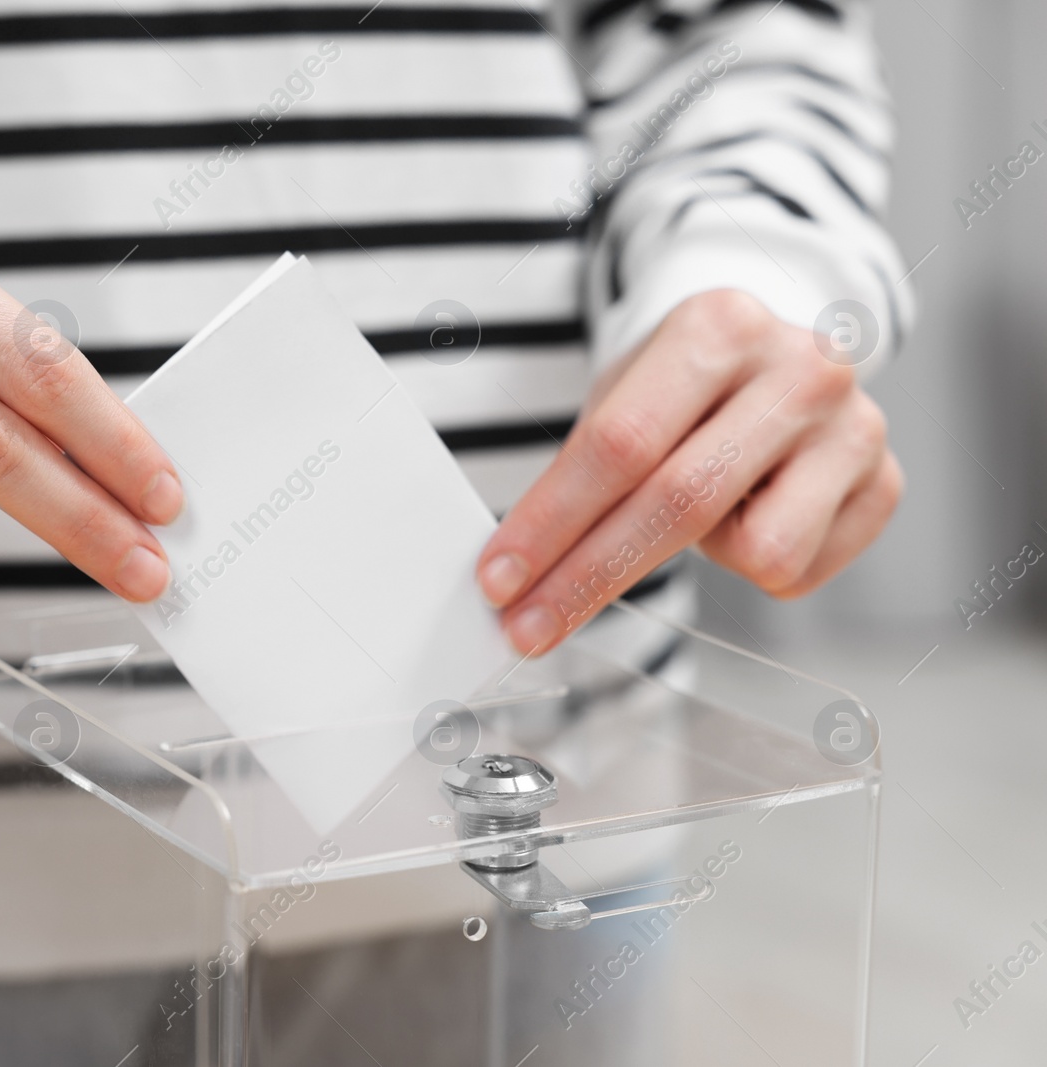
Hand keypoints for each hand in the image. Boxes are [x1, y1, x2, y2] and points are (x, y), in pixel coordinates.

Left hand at [477, 290, 901, 654]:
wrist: (776, 357)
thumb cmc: (683, 388)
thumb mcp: (626, 396)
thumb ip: (581, 472)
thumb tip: (516, 574)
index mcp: (719, 326)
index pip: (618, 445)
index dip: (550, 522)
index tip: (499, 580)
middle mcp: (801, 368)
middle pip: (677, 502)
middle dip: (587, 577)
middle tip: (529, 627)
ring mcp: (855, 426)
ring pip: (757, 551)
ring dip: (707, 554)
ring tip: (708, 507)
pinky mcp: (887, 483)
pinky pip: (794, 572)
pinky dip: (755, 562)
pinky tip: (756, 511)